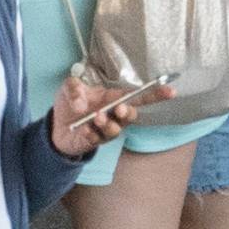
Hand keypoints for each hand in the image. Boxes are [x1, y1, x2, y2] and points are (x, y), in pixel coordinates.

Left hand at [50, 71, 173, 159]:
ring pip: (117, 130)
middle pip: (131, 115)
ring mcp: (106, 130)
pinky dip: (90, 133)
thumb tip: (81, 103)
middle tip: (118, 108)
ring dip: (108, 123)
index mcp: (112, 97)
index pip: (137, 95)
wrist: (57, 126)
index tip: (171, 92)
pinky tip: (83, 129)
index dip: (155, 94)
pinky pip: (98, 139)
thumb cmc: (70, 102)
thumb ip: (74, 88)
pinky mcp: (96, 142)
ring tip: (95, 117)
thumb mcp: (68, 87)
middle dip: (128, 112)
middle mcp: (114, 114)